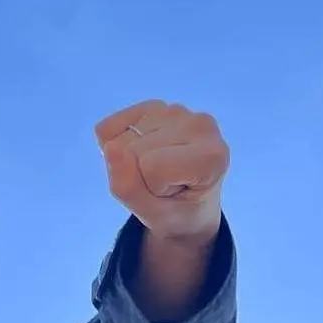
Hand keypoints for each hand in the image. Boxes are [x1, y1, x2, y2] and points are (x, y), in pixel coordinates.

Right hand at [94, 101, 229, 243]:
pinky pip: (108, 129)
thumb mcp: (155, 215)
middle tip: (164, 184)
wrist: (188, 206)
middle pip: (136, 151)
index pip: (153, 167)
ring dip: (128, 162)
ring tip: (158, 171)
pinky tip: (141, 154)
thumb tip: (110, 147)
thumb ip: (130, 188)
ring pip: (120, 140)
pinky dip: (114, 146)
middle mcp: (200, 124)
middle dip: (141, 175)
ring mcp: (177, 110)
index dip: (155, 188)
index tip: (174, 192)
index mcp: (213, 154)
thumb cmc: (178, 213)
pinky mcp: (154, 106)